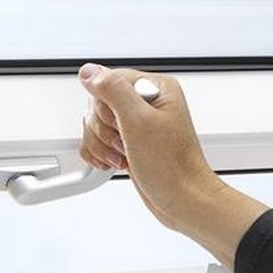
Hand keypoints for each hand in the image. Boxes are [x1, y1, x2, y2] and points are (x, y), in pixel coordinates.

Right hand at [78, 63, 268, 268]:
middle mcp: (146, 103)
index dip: (107, 107)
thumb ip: (113, 91)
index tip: (121, 125)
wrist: (182, 200)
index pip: (109, 81)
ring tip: (125, 156)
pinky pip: (97, 141)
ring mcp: (137, 124)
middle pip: (98, 104)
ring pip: (95, 124)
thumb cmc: (172, 167)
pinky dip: (100, 155)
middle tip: (126, 143)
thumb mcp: (139, 122)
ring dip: (103, 146)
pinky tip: (117, 162)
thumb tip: (90, 72)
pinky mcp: (128, 143)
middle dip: (105, 130)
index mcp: (155, 88)